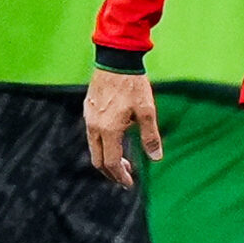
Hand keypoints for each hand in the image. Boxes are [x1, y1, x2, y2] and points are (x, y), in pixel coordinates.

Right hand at [83, 68, 160, 187]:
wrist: (115, 59)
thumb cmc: (133, 84)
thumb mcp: (147, 111)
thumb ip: (150, 136)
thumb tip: (156, 158)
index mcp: (108, 130)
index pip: (111, 162)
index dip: (121, 176)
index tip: (130, 183)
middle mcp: (94, 127)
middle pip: (98, 160)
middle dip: (111, 172)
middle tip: (126, 177)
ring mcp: (88, 118)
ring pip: (93, 148)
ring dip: (106, 159)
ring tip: (123, 161)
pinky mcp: (87, 109)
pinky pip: (91, 135)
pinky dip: (102, 146)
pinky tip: (115, 141)